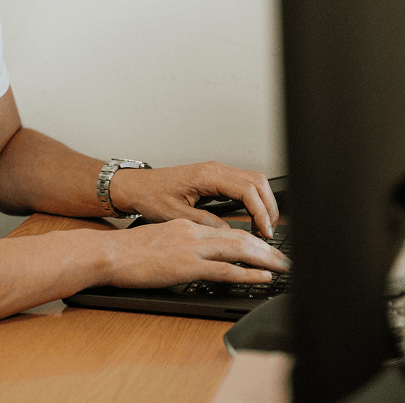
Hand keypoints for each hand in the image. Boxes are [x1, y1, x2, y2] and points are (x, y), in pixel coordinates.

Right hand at [102, 217, 289, 289]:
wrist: (108, 252)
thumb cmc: (126, 251)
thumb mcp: (158, 240)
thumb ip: (178, 244)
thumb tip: (191, 257)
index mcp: (184, 226)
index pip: (225, 229)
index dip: (248, 238)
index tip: (263, 247)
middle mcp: (191, 232)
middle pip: (237, 237)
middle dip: (264, 248)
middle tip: (283, 257)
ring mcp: (189, 248)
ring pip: (236, 249)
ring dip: (263, 259)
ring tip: (281, 266)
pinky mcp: (185, 266)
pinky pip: (223, 270)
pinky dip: (246, 273)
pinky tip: (261, 277)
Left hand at [110, 161, 279, 237]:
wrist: (136, 186)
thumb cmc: (151, 196)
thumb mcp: (177, 215)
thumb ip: (206, 224)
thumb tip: (230, 234)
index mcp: (207, 176)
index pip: (248, 190)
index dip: (261, 212)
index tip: (265, 232)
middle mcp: (215, 169)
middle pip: (257, 182)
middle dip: (269, 207)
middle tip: (269, 232)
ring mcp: (216, 172)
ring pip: (253, 181)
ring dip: (263, 203)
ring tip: (264, 228)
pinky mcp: (215, 178)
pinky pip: (243, 185)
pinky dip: (253, 200)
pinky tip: (252, 219)